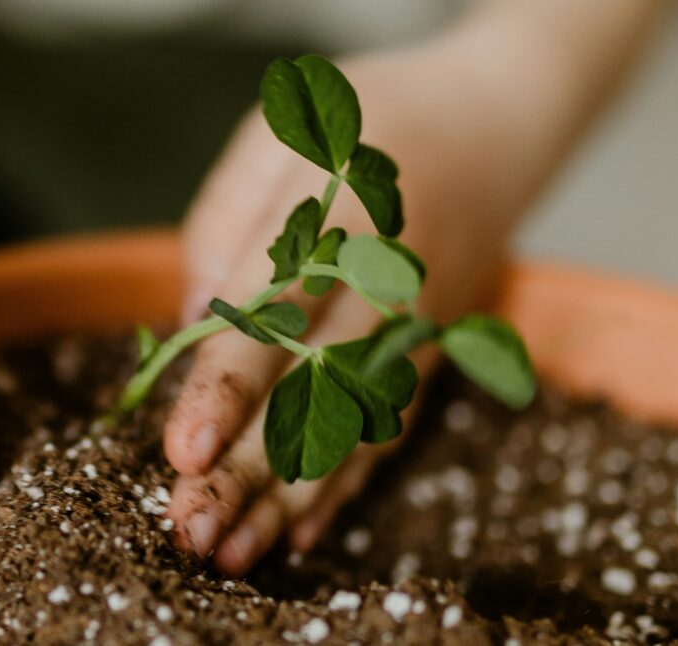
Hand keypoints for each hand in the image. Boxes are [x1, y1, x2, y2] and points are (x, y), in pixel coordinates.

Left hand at [162, 58, 514, 574]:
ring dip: (288, 495)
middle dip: (249, 467)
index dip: (228, 389)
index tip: (184, 452)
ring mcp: (412, 329)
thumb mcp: (284, 132)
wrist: (492, 124)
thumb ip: (230, 219)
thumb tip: (190, 320)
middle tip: (190, 530)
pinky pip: (386, 425)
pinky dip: (345, 481)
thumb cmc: (370, 119)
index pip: (275, 317)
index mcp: (339, 222)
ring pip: (349, 425)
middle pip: (310, 392)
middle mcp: (382, 288)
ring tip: (231, 553)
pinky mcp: (424, 353)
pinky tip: (298, 529)